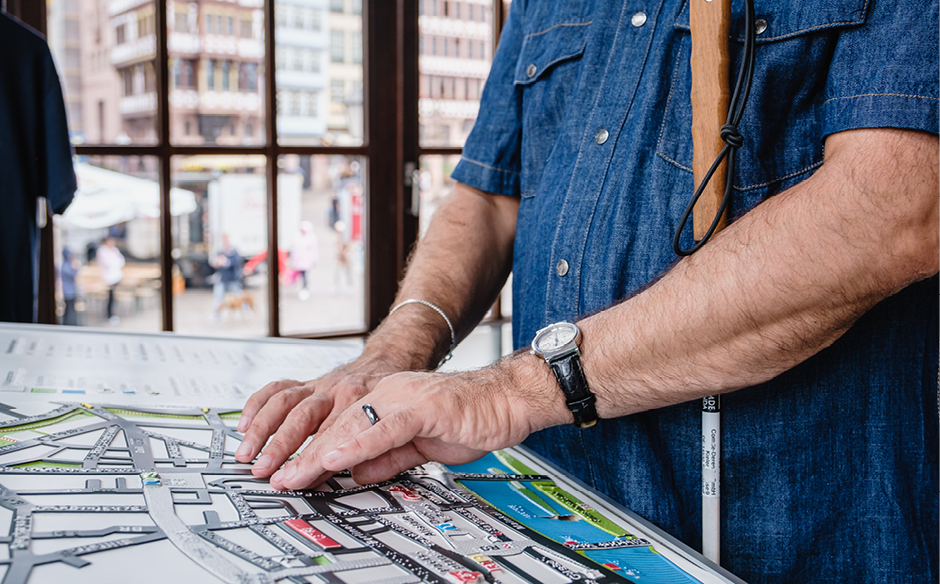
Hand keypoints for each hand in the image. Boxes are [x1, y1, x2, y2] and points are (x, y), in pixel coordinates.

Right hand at [234, 358, 401, 477]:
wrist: (391, 364)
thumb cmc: (391, 401)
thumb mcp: (396, 427)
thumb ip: (380, 451)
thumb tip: (360, 476)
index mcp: (362, 401)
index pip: (331, 435)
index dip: (310, 460)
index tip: (294, 479)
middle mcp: (337, 391)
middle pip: (304, 418)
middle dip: (281, 447)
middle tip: (266, 471)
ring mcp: (320, 386)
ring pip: (285, 403)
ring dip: (262, 429)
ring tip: (247, 454)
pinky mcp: (307, 383)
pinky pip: (276, 389)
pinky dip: (258, 405)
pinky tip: (243, 424)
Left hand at [267, 358, 567, 490]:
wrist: (508, 401)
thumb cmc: (472, 417)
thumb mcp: (419, 445)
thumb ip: (386, 456)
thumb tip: (357, 471)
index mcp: (387, 402)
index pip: (340, 429)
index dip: (310, 453)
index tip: (288, 473)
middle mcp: (388, 394)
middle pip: (336, 426)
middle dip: (302, 454)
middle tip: (276, 477)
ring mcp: (404, 397)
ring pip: (352, 425)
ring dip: (321, 452)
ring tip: (295, 473)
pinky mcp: (422, 406)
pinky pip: (384, 427)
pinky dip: (358, 444)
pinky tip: (338, 457)